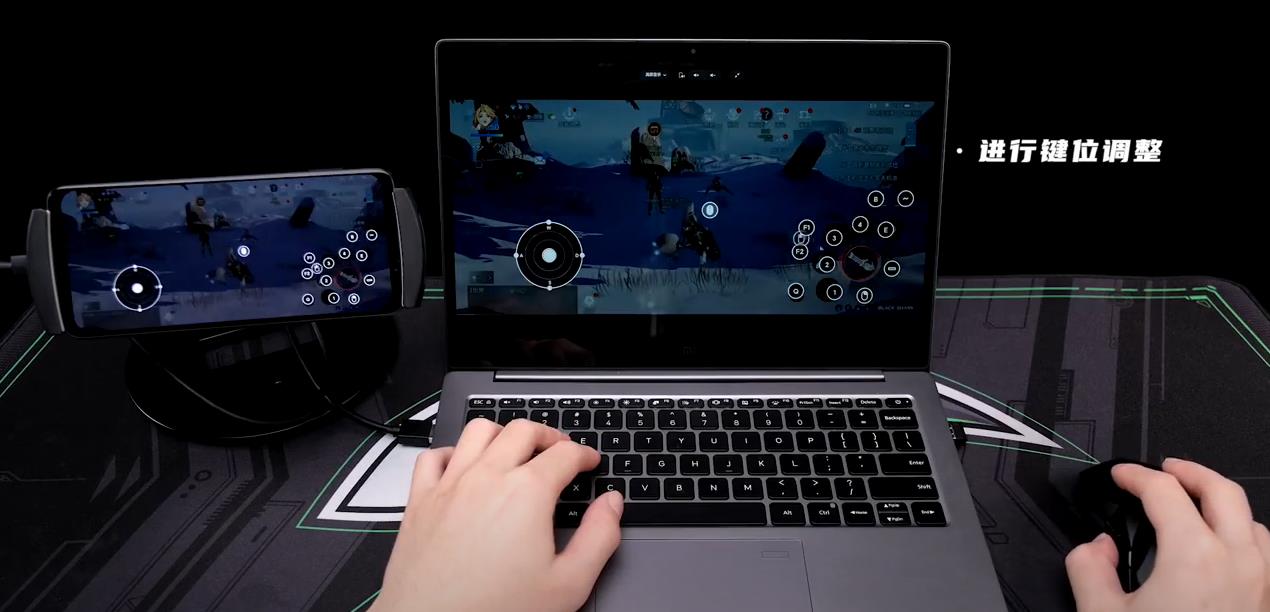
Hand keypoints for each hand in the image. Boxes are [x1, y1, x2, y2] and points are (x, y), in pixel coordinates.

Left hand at [372, 419, 622, 611]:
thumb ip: (599, 538)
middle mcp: (486, 478)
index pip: (565, 454)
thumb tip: (611, 505)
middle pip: (522, 430)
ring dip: (502, 433)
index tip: (589, 461)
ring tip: (515, 449)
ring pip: (478, 431)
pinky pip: (433, 456)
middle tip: (560, 450)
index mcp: (526, 493)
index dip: (584, 454)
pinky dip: (453, 452)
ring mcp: (448, 486)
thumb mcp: (569, 584)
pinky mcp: (419, 502)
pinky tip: (463, 466)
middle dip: (548, 434)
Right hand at [1065, 458, 1269, 610]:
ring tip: (1196, 509)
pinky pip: (1267, 557)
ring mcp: (1263, 585)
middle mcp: (1238, 562)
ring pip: (1254, 521)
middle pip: (1221, 489)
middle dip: (1189, 471)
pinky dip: (1245, 541)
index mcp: (1194, 554)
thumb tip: (1095, 549)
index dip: (1135, 475)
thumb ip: (1089, 569)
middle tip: (1164, 470)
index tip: (1121, 477)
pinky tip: (1225, 554)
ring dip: (1222, 506)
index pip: (1163, 490)